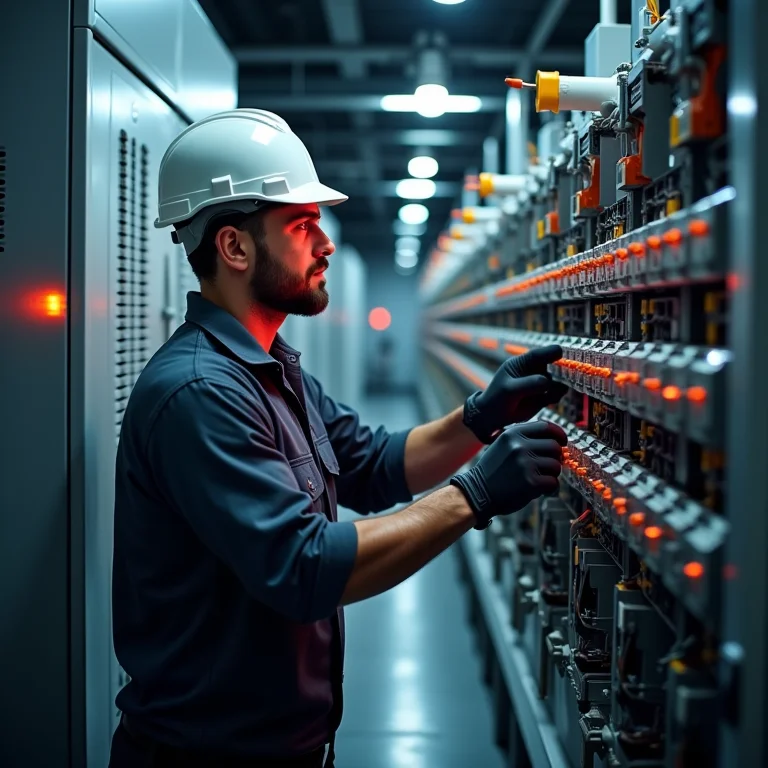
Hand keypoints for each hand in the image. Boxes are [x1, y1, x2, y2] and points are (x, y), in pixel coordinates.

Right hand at [450, 420, 567, 528]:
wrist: (478, 492)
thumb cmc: (493, 470)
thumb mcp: (503, 445)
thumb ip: (525, 439)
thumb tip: (555, 440)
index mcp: (513, 433)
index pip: (546, 427)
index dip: (559, 434)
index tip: (562, 442)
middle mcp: (519, 445)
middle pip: (554, 447)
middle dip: (555, 458)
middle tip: (547, 467)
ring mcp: (525, 464)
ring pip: (556, 466)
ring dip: (551, 474)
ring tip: (539, 479)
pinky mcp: (530, 482)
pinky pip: (553, 482)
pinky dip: (549, 488)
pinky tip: (539, 490)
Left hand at [463, 345, 568, 443]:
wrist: (494, 416)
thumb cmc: (497, 398)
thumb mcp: (509, 390)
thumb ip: (529, 384)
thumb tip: (549, 381)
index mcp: (521, 363)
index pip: (538, 354)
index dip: (550, 352)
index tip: (560, 351)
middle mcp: (533, 371)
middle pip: (552, 365)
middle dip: (561, 369)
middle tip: (568, 373)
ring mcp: (539, 383)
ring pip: (557, 381)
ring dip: (558, 386)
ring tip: (549, 395)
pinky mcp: (544, 396)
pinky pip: (556, 394)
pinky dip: (556, 396)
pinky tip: (549, 400)